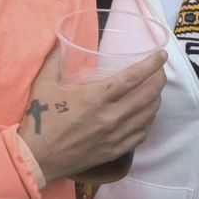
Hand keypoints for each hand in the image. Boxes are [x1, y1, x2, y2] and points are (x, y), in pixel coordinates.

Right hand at [18, 43, 167, 183]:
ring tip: (155, 90)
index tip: (161, 55)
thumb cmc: (40, 119)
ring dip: (156, 100)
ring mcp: (114, 136)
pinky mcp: (114, 151)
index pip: (133, 77)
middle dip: (159, 80)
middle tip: (160, 71)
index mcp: (95, 97)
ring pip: (148, 115)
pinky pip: (141, 134)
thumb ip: (55, 59)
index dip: (151, 64)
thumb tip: (61, 40)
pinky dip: (148, 121)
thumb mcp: (44, 84)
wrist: (36, 158)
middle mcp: (110, 117)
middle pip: (147, 95)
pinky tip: (147, 114)